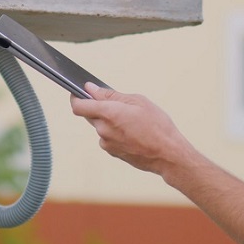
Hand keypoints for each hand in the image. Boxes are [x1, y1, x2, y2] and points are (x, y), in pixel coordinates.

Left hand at [70, 83, 192, 175]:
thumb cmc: (157, 126)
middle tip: (119, 106)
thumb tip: (91, 89)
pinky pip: (107, 137)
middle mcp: (103, 129)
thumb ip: (111, 95)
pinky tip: (132, 133)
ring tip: (131, 121)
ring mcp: (107, 143)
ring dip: (109, 121)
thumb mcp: (138, 101)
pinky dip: (115, 133)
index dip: (76, 97)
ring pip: (100, 126)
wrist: (168, 155)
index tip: (79, 92)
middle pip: (90, 115)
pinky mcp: (112, 152)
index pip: (78, 106)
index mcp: (108, 113)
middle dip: (99, 108)